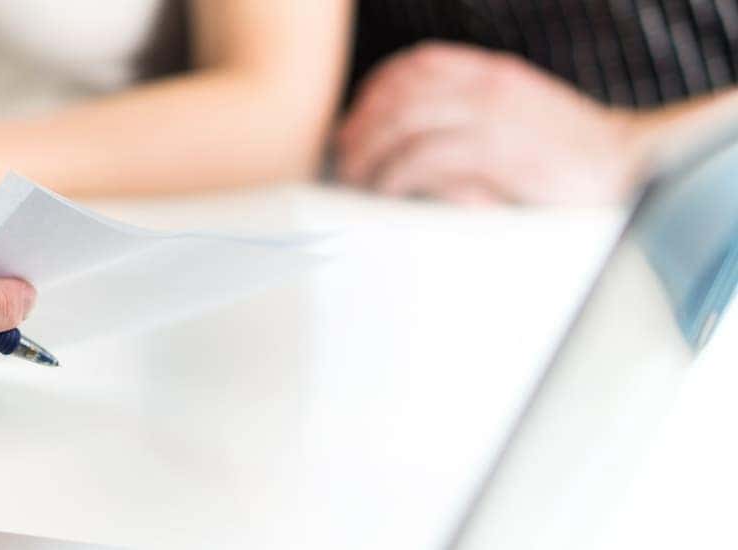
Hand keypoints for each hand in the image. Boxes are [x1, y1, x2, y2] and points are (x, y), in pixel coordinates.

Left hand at [335, 42, 647, 205]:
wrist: (629, 164)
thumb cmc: (573, 149)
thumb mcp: (521, 112)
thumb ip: (475, 111)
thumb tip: (419, 135)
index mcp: (493, 72)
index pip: (419, 63)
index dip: (377, 87)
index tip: (356, 115)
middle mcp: (486, 85)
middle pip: (400, 92)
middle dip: (362, 123)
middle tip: (344, 153)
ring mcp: (489, 116)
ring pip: (403, 123)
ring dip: (370, 151)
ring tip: (357, 178)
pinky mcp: (493, 152)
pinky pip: (424, 158)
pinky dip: (395, 175)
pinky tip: (386, 190)